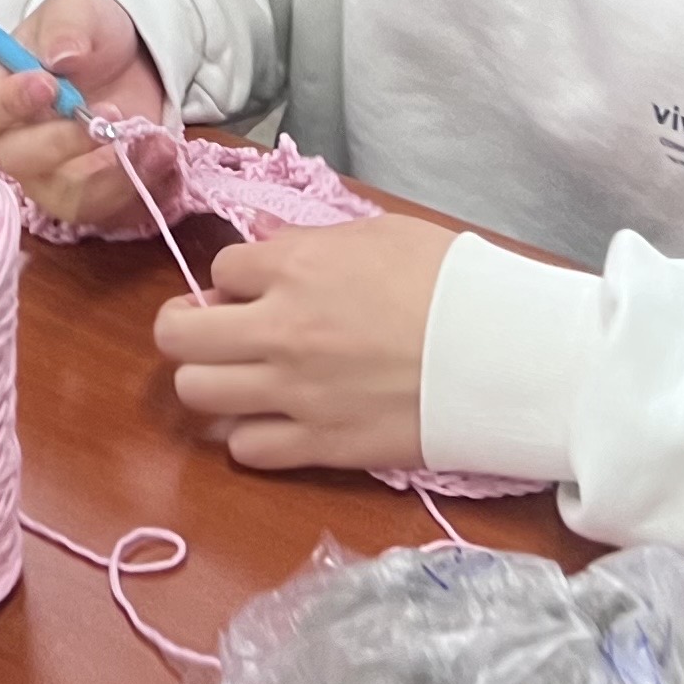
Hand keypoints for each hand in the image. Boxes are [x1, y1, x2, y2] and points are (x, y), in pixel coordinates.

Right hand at [0, 0, 175, 230]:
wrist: (131, 54)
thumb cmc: (88, 31)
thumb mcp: (79, 11)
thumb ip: (67, 26)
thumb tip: (61, 55)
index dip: (6, 105)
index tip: (49, 84)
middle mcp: (17, 142)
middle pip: (17, 162)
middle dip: (63, 143)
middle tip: (107, 115)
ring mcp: (54, 176)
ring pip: (67, 198)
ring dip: (112, 176)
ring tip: (153, 143)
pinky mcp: (95, 194)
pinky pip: (111, 211)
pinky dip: (143, 188)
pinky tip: (165, 154)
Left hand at [152, 215, 455, 471]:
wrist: (505, 354)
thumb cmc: (452, 282)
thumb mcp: (379, 233)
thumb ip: (307, 238)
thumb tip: (260, 235)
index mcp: (294, 269)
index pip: (218, 270)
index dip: (236, 279)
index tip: (258, 288)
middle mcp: (280, 331)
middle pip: (178, 336)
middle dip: (186, 328)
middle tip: (213, 331)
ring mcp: (296, 393)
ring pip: (197, 394)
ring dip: (210, 381)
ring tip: (239, 377)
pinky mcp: (321, 446)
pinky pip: (245, 450)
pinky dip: (249, 436)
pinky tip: (274, 421)